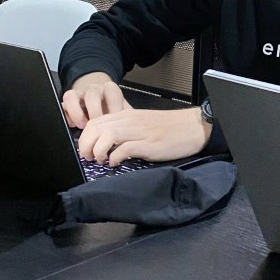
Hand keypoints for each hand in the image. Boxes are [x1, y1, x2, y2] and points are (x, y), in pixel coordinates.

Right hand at [62, 72, 129, 128]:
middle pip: (92, 96)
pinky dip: (68, 115)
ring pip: (74, 96)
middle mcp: (94, 89)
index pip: (113, 94)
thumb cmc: (110, 104)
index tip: (115, 124)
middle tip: (98, 129)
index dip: (113, 109)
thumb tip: (131, 133)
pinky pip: (64, 103)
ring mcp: (80, 92)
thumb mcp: (121, 107)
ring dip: (78, 114)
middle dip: (94, 113)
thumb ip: (126, 116)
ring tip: (84, 126)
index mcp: (110, 89)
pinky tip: (73, 124)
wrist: (98, 92)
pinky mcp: (69, 98)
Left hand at [77, 107, 211, 166]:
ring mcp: (139, 132)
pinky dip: (115, 157)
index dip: (84, 138)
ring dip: (98, 150)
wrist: (194, 127)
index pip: (95, 122)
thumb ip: (125, 130)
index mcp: (127, 116)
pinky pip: (124, 149)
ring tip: (102, 160)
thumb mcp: (143, 125)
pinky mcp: (149, 144)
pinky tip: (116, 163)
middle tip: (90, 158)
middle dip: (86, 145)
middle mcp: (130, 121)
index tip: (87, 151)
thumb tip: (106, 143)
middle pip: (96, 128)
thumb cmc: (170, 128)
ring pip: (107, 135)